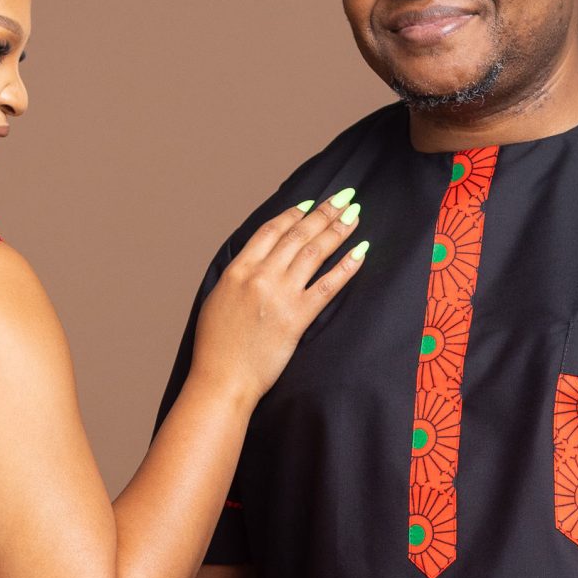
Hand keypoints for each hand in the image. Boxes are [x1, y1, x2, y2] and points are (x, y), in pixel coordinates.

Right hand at [190, 191, 366, 401]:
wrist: (223, 380)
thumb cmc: (216, 348)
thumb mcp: (217, 301)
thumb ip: (237, 277)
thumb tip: (255, 262)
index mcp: (238, 271)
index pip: (271, 231)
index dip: (294, 213)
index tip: (311, 204)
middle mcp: (260, 276)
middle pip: (298, 235)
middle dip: (324, 213)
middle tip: (343, 197)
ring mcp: (280, 295)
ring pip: (315, 252)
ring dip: (338, 230)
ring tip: (354, 215)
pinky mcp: (297, 317)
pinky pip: (328, 285)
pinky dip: (347, 266)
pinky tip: (361, 251)